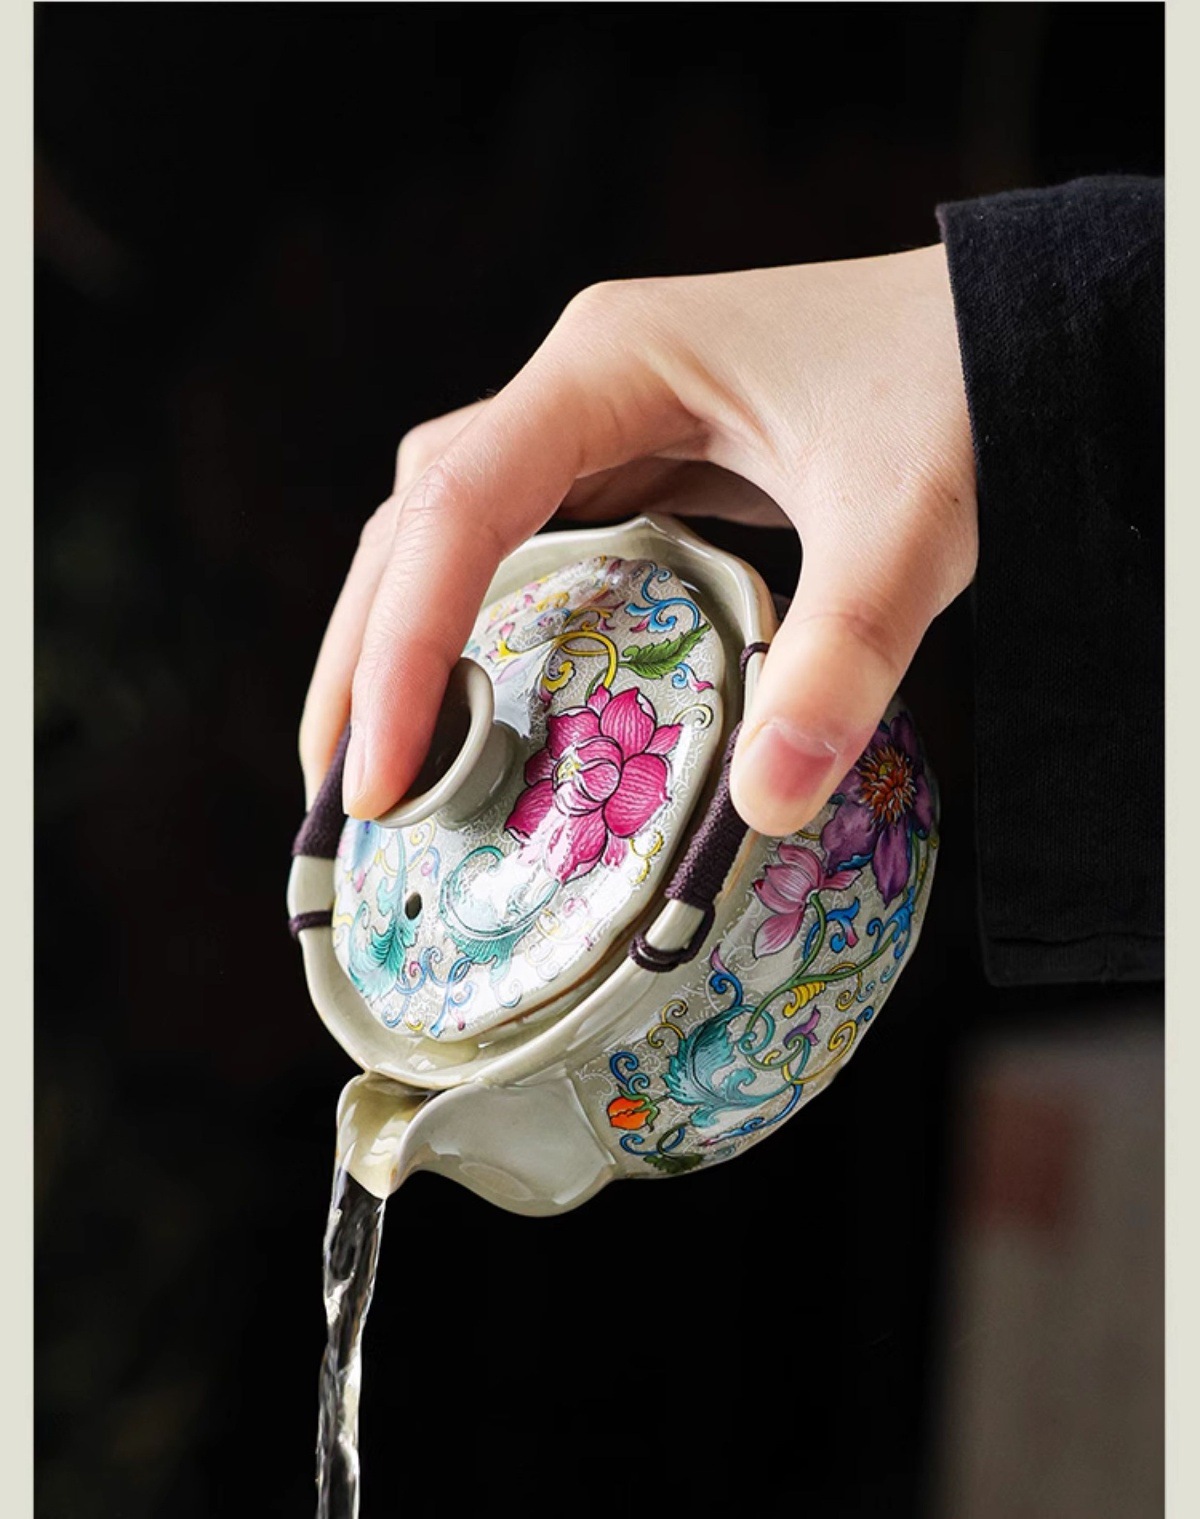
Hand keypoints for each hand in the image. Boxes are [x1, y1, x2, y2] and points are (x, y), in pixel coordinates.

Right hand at [299, 244, 977, 835]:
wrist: (1017, 334)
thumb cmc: (961, 392)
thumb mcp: (910, 521)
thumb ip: (844, 653)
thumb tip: (766, 807)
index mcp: (611, 364)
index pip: (462, 504)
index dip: (402, 643)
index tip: (385, 776)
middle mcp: (581, 387)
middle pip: (418, 518)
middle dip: (363, 653)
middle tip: (338, 794)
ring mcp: (600, 424)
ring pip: (451, 532)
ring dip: (399, 643)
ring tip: (379, 767)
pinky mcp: (633, 468)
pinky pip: (520, 551)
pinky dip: (476, 634)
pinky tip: (479, 709)